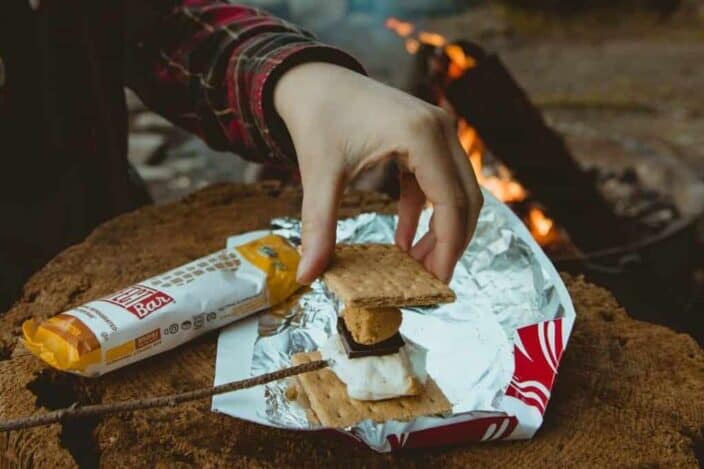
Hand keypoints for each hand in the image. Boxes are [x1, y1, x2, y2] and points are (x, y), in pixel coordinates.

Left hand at [274, 63, 482, 283]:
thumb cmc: (318, 119)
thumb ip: (318, 227)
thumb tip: (307, 275)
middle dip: (451, 242)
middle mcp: (440, 130)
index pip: (451, 203)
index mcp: (422, 136)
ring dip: (442, 229)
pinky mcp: (426, 137)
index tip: (436, 282)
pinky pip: (436, 182)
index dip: (448, 247)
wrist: (312, 79)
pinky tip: (404, 239)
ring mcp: (437, 131)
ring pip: (457, 191)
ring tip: (416, 263)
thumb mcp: (319, 175)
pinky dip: (425, 212)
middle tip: (430, 279)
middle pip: (466, 198)